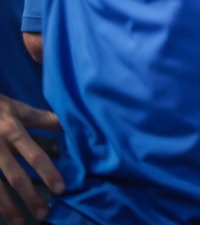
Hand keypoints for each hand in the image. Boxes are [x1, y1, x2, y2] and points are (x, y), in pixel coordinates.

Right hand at [0, 95, 63, 222]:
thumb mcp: (18, 109)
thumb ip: (43, 118)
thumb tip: (70, 122)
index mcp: (12, 131)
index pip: (34, 155)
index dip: (48, 172)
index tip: (60, 189)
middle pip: (14, 177)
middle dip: (30, 197)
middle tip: (44, 214)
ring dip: (7, 208)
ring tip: (20, 223)